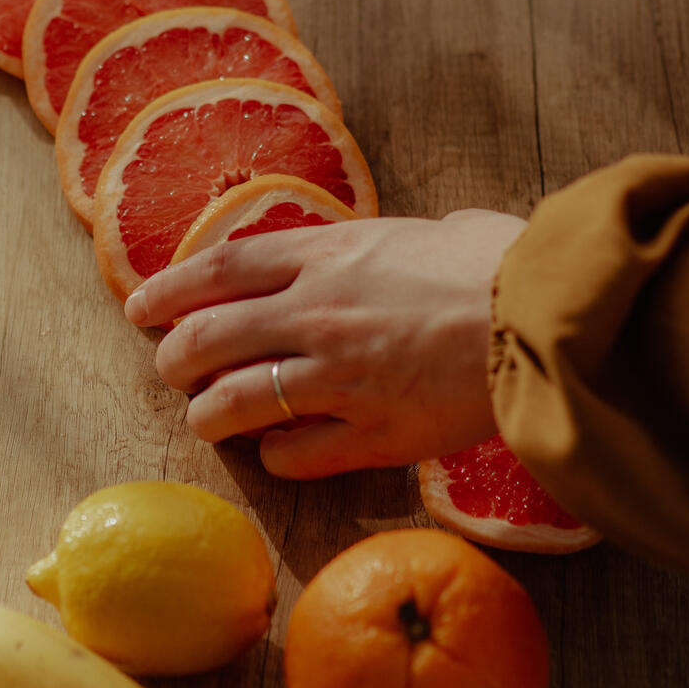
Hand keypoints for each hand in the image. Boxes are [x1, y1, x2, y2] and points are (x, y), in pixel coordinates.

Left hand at [124, 210, 526, 478]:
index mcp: (328, 256)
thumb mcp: (430, 230)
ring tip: (208, 421)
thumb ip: (388, 244)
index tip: (141, 307)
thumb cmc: (501, 262)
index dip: (168, 289)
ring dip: (210, 416)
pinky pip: (298, 455)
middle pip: (208, 339)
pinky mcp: (374, 433)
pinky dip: (277, 457)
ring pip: (237, 403)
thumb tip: (400, 246)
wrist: (547, 316)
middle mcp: (317, 314)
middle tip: (171, 370)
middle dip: (175, 359)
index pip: (219, 270)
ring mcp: (341, 378)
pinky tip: (277, 456)